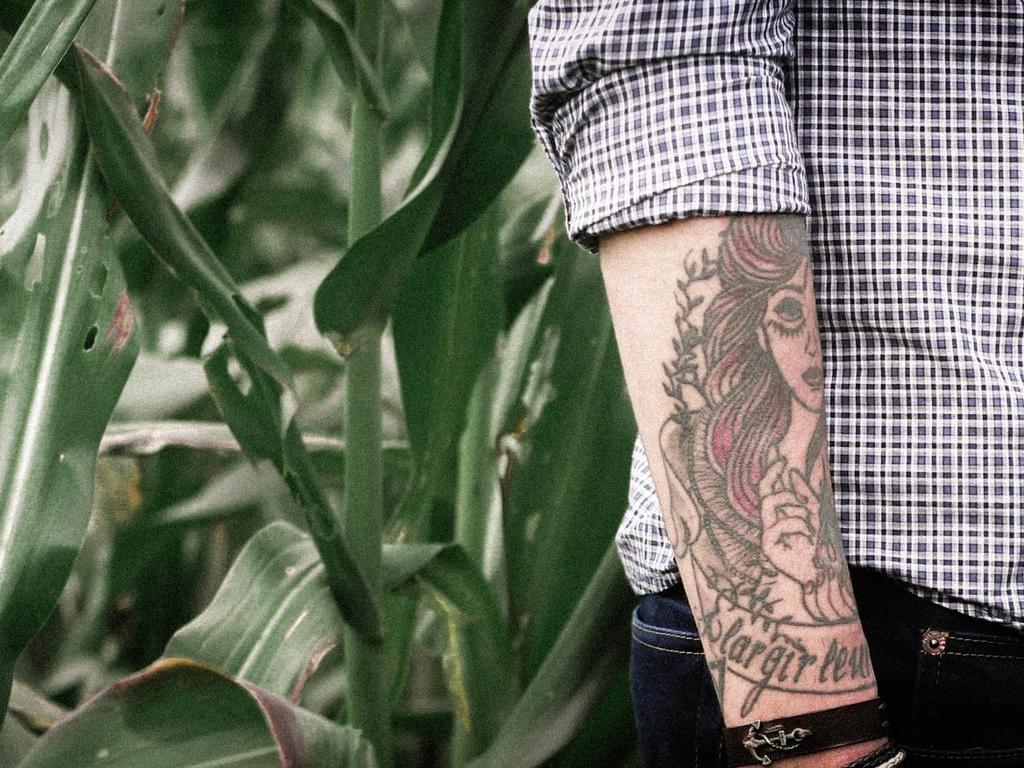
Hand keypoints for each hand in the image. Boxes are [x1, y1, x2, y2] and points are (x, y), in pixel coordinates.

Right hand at [758, 446, 820, 588]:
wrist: (816, 573)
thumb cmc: (814, 546)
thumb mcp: (813, 515)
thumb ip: (803, 495)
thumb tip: (791, 471)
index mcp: (779, 514)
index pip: (770, 487)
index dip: (771, 470)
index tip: (776, 452)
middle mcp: (770, 521)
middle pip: (763, 490)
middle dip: (771, 474)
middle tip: (781, 461)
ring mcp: (767, 533)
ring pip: (769, 503)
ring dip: (794, 505)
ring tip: (809, 518)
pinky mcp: (767, 545)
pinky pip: (779, 524)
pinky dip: (797, 525)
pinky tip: (806, 536)